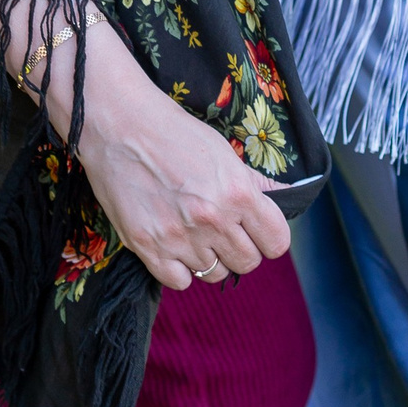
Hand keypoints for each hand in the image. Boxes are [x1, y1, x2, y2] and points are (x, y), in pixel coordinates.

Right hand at [73, 14, 291, 291]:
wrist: (118, 125)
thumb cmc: (173, 132)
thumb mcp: (222, 151)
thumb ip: (255, 182)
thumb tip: (288, 197)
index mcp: (238, 192)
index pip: (276, 242)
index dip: (268, 236)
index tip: (257, 229)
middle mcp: (213, 219)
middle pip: (248, 263)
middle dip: (240, 247)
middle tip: (222, 229)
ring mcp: (179, 237)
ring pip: (214, 274)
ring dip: (209, 257)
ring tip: (193, 231)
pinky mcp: (147, 248)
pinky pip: (180, 282)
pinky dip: (179, 268)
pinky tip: (173, 244)